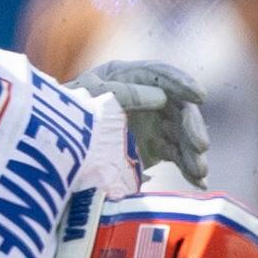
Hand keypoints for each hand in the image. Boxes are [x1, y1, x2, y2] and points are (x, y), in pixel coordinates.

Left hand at [76, 59, 209, 183]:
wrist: (56, 143)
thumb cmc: (71, 111)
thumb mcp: (92, 97)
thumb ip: (124, 93)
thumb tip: (161, 97)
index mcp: (130, 75)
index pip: (162, 75)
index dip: (182, 84)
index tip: (199, 95)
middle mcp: (149, 97)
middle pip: (178, 108)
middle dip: (192, 127)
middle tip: (201, 146)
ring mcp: (154, 122)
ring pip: (181, 134)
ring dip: (193, 152)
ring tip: (200, 171)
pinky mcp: (155, 146)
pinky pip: (177, 155)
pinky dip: (187, 168)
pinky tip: (198, 181)